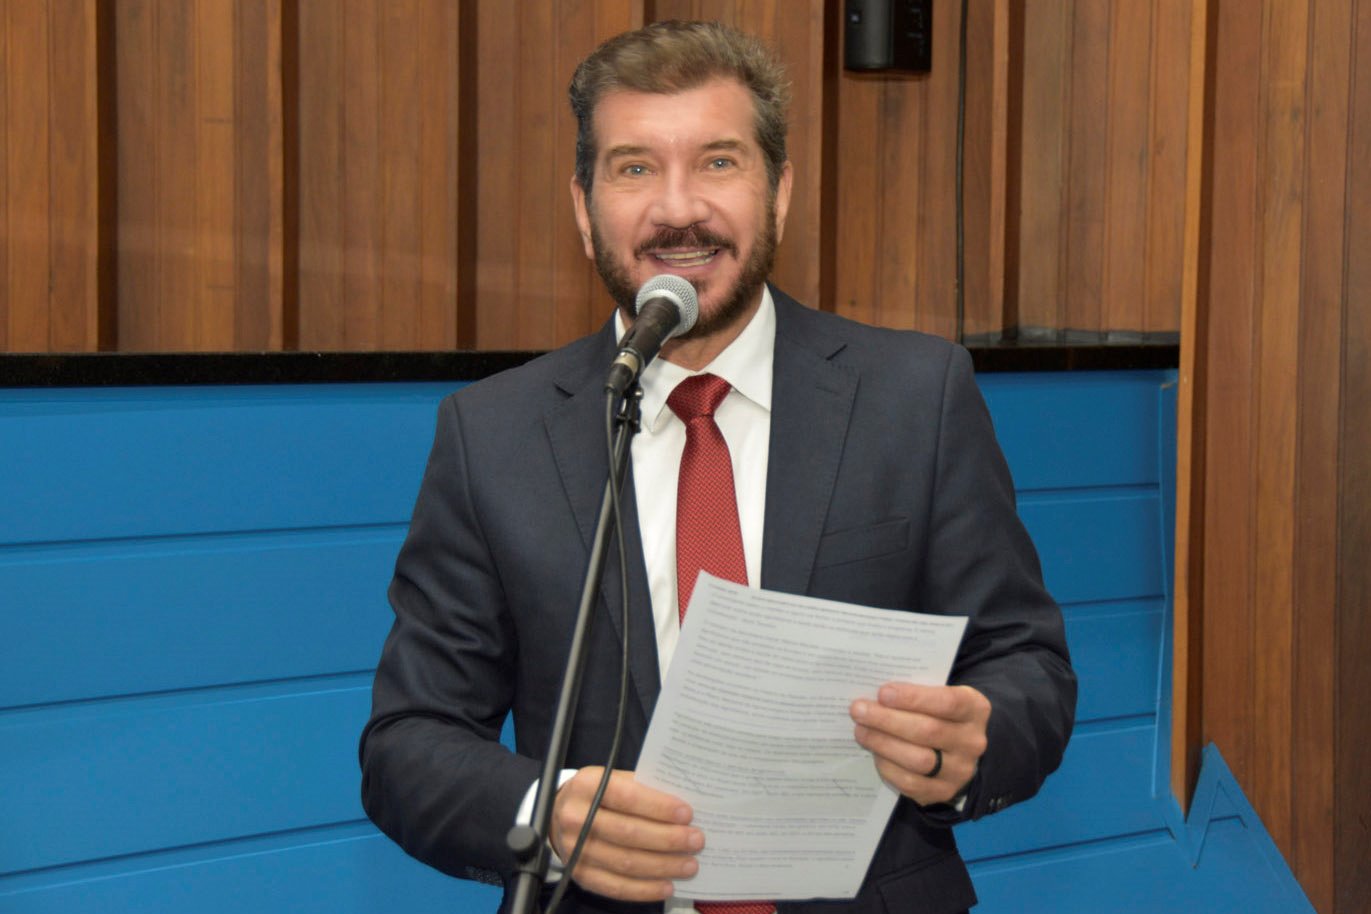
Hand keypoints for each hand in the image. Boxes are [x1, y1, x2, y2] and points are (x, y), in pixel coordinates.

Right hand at [551, 767, 702, 901]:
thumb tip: (683, 807)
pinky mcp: (579, 874)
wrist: (560, 814)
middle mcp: (576, 817)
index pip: (627, 796)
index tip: (687, 814)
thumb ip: (643, 787)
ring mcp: (575, 849)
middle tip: (696, 840)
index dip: (658, 807)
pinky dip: (644, 889)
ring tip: (689, 864)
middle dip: (667, 839)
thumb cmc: (598, 794)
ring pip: (625, 862)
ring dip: (662, 866)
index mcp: (587, 785)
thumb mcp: (613, 778)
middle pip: (628, 832)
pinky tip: (667, 885)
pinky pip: (615, 887)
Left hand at [850, 683, 990, 805]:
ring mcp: (960, 770)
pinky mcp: (942, 791)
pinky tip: (874, 751)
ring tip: (860, 730)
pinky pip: (911, 783)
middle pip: (928, 731)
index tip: (883, 693)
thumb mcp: (937, 695)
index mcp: (974, 709)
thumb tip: (875, 695)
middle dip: (888, 720)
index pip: (947, 702)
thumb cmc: (938, 713)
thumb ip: (915, 692)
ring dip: (883, 743)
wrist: (956, 748)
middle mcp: (972, 742)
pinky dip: (887, 766)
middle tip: (859, 710)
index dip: (913, 698)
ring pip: (918, 760)